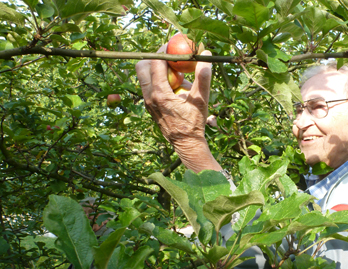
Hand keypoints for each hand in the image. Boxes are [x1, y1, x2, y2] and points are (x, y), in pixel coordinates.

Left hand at [136, 45, 220, 172]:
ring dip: (156, 70)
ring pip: (144, 77)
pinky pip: (149, 87)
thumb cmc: (194, 123)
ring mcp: (147, 102)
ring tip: (175, 75)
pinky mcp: (149, 106)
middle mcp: (149, 97)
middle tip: (169, 58)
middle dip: (154, 59)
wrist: (186, 144)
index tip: (172, 45)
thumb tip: (205, 56)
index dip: (163, 51)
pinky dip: (158, 81)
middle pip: (142, 67)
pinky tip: (175, 88)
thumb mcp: (202, 100)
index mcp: (159, 93)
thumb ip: (203, 77)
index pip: (155, 63)